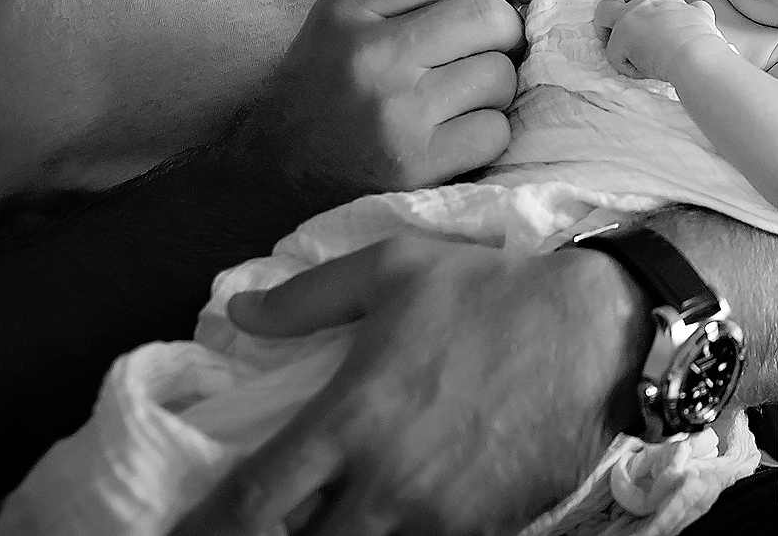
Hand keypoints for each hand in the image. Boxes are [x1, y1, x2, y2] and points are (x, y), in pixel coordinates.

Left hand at [172, 237, 649, 535]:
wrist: (597, 331)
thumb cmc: (491, 292)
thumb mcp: (397, 268)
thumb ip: (311, 295)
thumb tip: (238, 309)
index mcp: (349, 418)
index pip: (249, 503)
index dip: (203, 529)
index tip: (179, 534)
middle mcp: (382, 480)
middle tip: (255, 527)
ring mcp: (433, 516)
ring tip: (325, 517)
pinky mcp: (478, 531)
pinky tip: (385, 520)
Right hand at [230, 0, 574, 195]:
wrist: (271, 177)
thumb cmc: (326, 89)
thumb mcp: (350, 22)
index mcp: (351, 9)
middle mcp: (370, 56)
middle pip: (489, 17)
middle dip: (507, 32)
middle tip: (489, 50)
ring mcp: (394, 113)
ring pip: (500, 75)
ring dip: (497, 88)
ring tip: (459, 99)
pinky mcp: (414, 165)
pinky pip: (495, 130)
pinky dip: (488, 132)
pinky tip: (454, 137)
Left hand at [591, 0, 728, 81]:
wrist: (693, 56)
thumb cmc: (703, 44)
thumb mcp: (705, 21)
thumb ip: (698, 12)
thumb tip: (697, 10)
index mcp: (673, 2)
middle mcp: (650, 3)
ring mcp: (632, 17)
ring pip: (604, 9)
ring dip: (601, 20)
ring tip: (602, 32)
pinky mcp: (620, 37)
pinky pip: (615, 55)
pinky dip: (627, 66)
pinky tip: (640, 71)